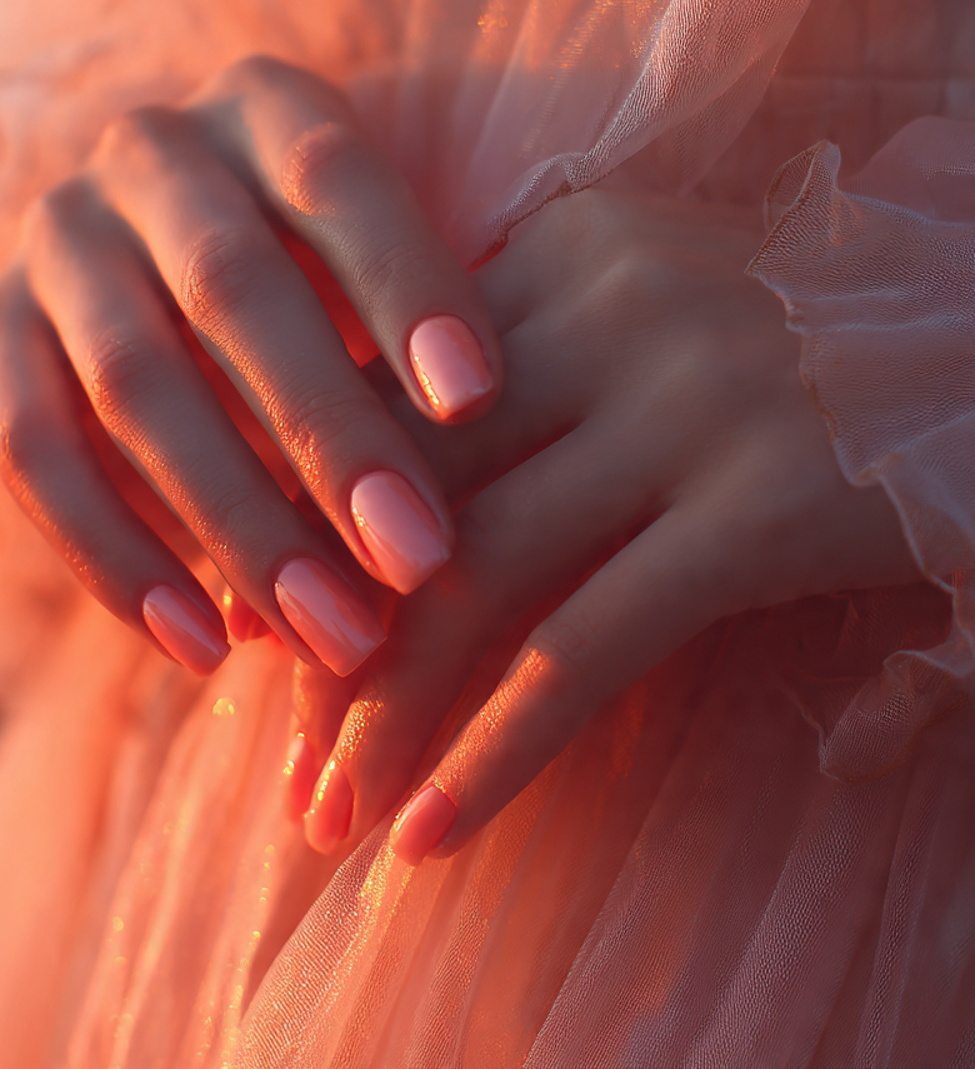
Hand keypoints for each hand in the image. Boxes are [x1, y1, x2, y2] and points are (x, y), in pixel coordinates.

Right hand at [0, 56, 501, 676]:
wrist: (164, 252)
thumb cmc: (336, 276)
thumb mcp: (388, 266)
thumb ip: (425, 337)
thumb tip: (483, 501)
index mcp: (264, 107)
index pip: (334, 177)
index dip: (403, 283)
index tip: (478, 401)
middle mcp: (149, 153)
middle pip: (230, 287)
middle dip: (328, 434)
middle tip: (416, 562)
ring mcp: (58, 239)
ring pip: (130, 381)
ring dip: (234, 520)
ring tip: (329, 635)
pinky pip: (33, 450)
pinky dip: (115, 555)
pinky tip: (201, 645)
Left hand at [289, 188, 920, 857]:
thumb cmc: (816, 343)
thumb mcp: (653, 313)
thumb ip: (530, 365)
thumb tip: (389, 504)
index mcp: (565, 249)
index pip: (390, 405)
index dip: (308, 527)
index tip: (264, 629)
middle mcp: (614, 305)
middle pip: (413, 492)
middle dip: (329, 637)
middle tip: (281, 751)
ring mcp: (689, 401)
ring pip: (478, 575)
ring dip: (387, 714)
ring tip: (324, 815)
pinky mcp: (761, 503)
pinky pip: (584, 648)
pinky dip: (495, 752)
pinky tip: (430, 833)